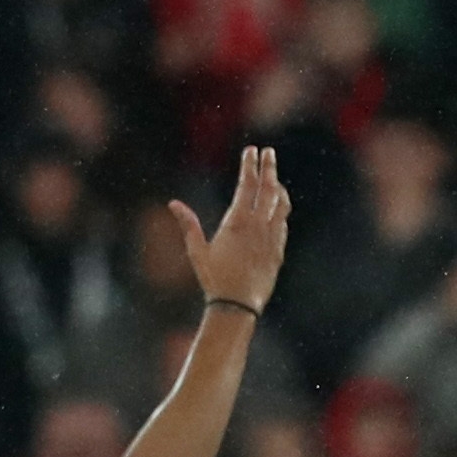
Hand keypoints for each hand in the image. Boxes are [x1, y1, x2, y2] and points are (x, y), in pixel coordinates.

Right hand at [176, 145, 291, 314]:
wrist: (238, 305)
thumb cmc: (214, 279)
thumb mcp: (197, 251)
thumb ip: (188, 224)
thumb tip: (173, 204)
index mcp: (237, 222)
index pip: (247, 185)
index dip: (249, 166)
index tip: (251, 151)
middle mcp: (257, 226)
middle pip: (268, 189)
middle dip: (268, 167)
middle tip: (269, 153)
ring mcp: (271, 238)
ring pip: (280, 205)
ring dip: (278, 188)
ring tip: (274, 179)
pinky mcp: (278, 251)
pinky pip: (282, 223)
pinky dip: (281, 210)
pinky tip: (278, 208)